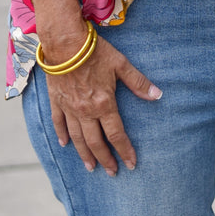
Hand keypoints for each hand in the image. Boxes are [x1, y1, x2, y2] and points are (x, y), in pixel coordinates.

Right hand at [44, 35, 161, 174]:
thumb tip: (157, 95)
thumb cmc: (95, 51)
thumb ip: (138, 82)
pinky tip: (65, 145)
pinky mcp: (57, 101)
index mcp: (104, 103)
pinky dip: (62, 135)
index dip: (125, 151)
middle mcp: (86, 111)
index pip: (117, 135)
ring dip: (85, 154)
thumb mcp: (120, 64)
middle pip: (96, 142)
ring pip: (77, 138)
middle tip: (112, 173)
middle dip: (106, 159)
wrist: (64, 42)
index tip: (131, 164)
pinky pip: (59, 123)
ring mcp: (70, 108)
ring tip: (91, 168)